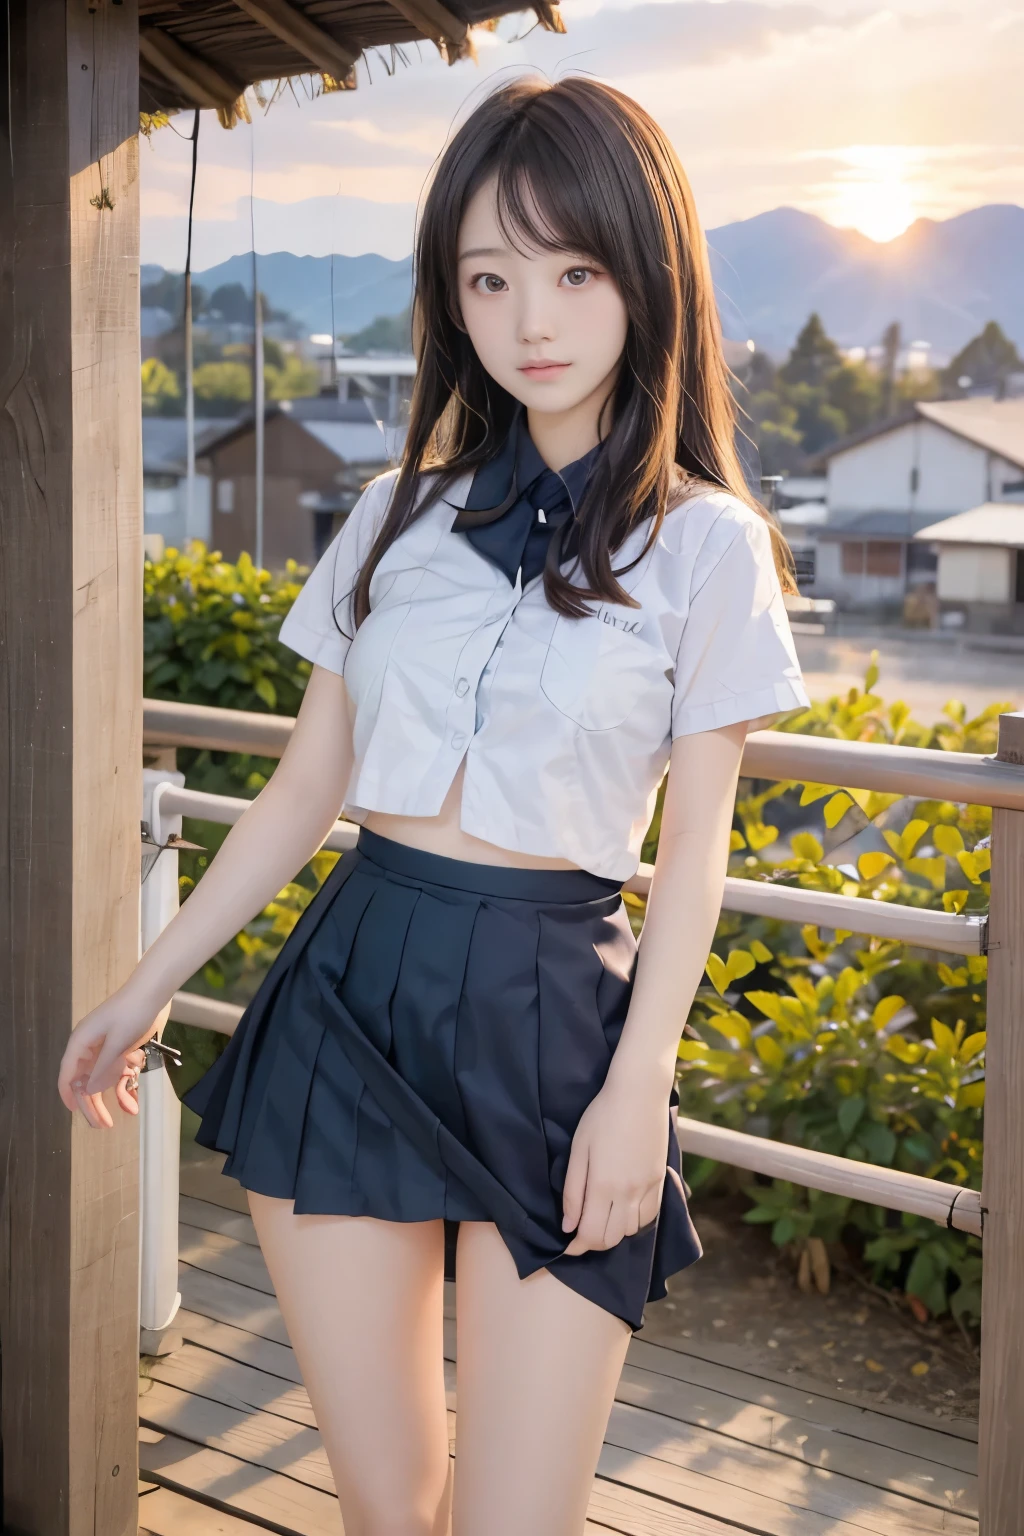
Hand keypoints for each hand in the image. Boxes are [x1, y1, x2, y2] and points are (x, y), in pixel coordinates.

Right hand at [58, 991, 161, 1128]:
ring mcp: (105, 1047)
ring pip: (103, 1078)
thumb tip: (86, 1091)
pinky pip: (118, 1071)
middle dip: (93, 1103)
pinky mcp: (120, 1047)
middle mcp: (89, 1046)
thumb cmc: (133, 1013)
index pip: (67, 1074)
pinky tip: (134, 1099)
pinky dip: (125, 1084)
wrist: (153, 991)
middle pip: (86, 1080)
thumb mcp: (117, 1043)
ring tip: (125, 1113)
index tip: (74, 1113)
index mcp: (81, 1042)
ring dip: (112, 1096)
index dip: (68, 1095)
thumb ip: (102, 1068)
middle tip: (102, 1125)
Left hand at [560, 1067, 669, 1255]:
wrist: (639, 1093)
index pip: (590, 1234)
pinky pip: (649, 1217)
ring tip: (602, 1218)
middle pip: (611, 1239)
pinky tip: (624, 1211)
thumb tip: (568, 1226)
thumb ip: (573, 1191)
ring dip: (614, 1232)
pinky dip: (635, 1223)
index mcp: (603, 1185)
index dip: (576, 1246)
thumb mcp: (578, 1149)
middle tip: (582, 1231)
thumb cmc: (601, 1116)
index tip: (568, 1245)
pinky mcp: (660, 1181)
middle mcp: (627, 1193)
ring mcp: (647, 1188)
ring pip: (631, 1231)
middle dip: (593, 1242)